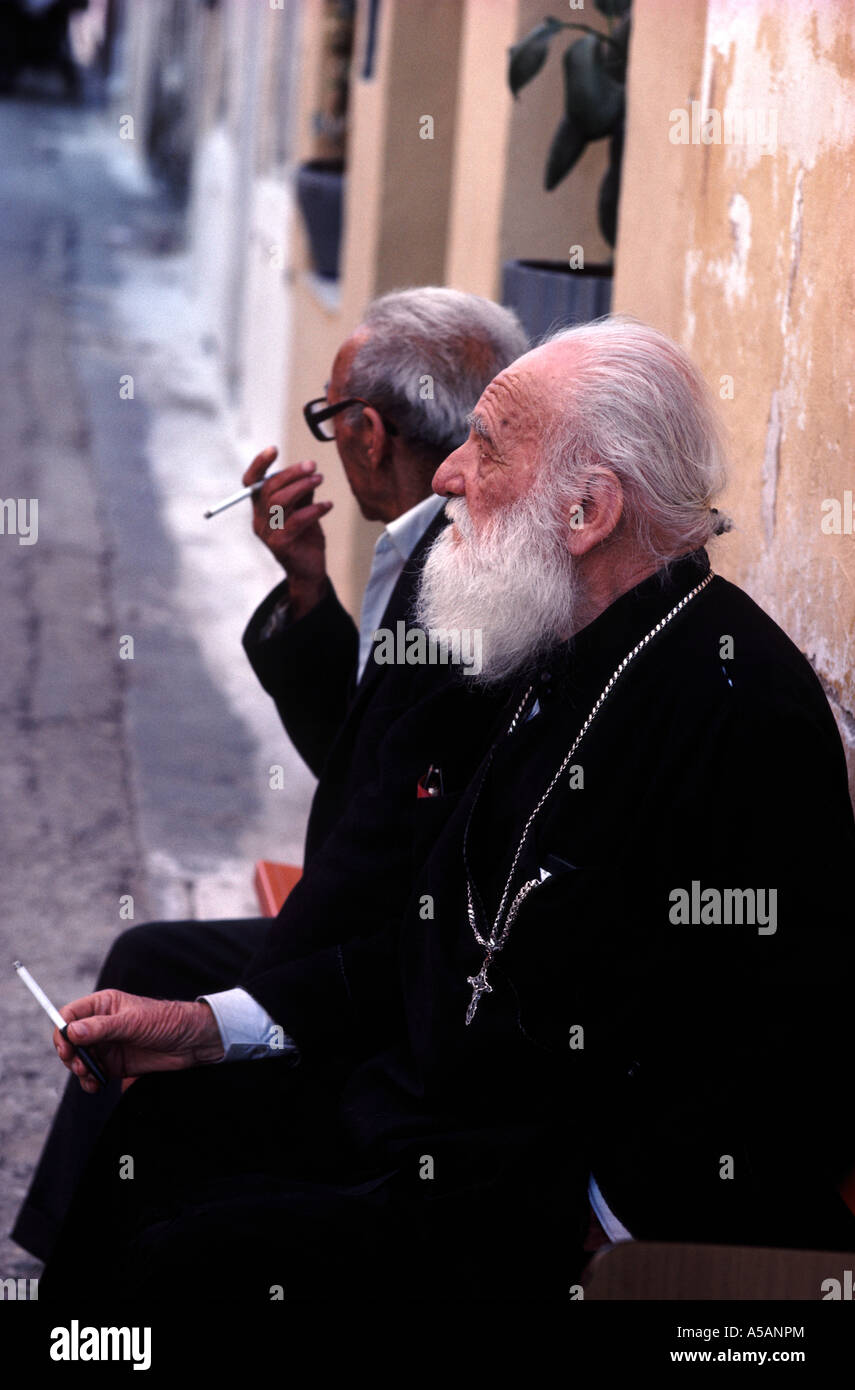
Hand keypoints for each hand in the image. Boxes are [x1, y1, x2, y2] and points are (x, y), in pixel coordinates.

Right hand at [53, 991, 224, 1093]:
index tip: (66, 1047)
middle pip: (70, 1040)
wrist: (191, 1042)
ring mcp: (107, 1045)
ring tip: (90, 1075)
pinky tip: (96, 1085)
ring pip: (79, 1059)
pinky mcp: (114, 1064)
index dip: (62, 1031)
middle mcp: (101, 1025)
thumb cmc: (166, 1021)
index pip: (70, 1015)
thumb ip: (102, 1028)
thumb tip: (72, 1031)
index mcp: (103, 1005)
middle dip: (70, 1054)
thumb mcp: (133, 1022)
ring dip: (79, 1069)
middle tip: (80, 1065)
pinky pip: (93, 1074)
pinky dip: (90, 1081)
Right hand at [243, 445, 332, 617]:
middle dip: (292, 473)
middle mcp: (259, 519)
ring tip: (320, 480)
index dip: (259, 464)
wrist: (308, 571)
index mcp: (260, 508)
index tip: (274, 449)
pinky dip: (314, 510)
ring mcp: (268, 533)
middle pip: (269, 488)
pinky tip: (328, 505)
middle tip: (313, 466)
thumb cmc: (305, 537)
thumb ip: (301, 492)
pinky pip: (296, 521)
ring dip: (302, 487)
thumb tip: (307, 470)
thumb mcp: (302, 509)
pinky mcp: (281, 544)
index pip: (251, 482)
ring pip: (280, 501)